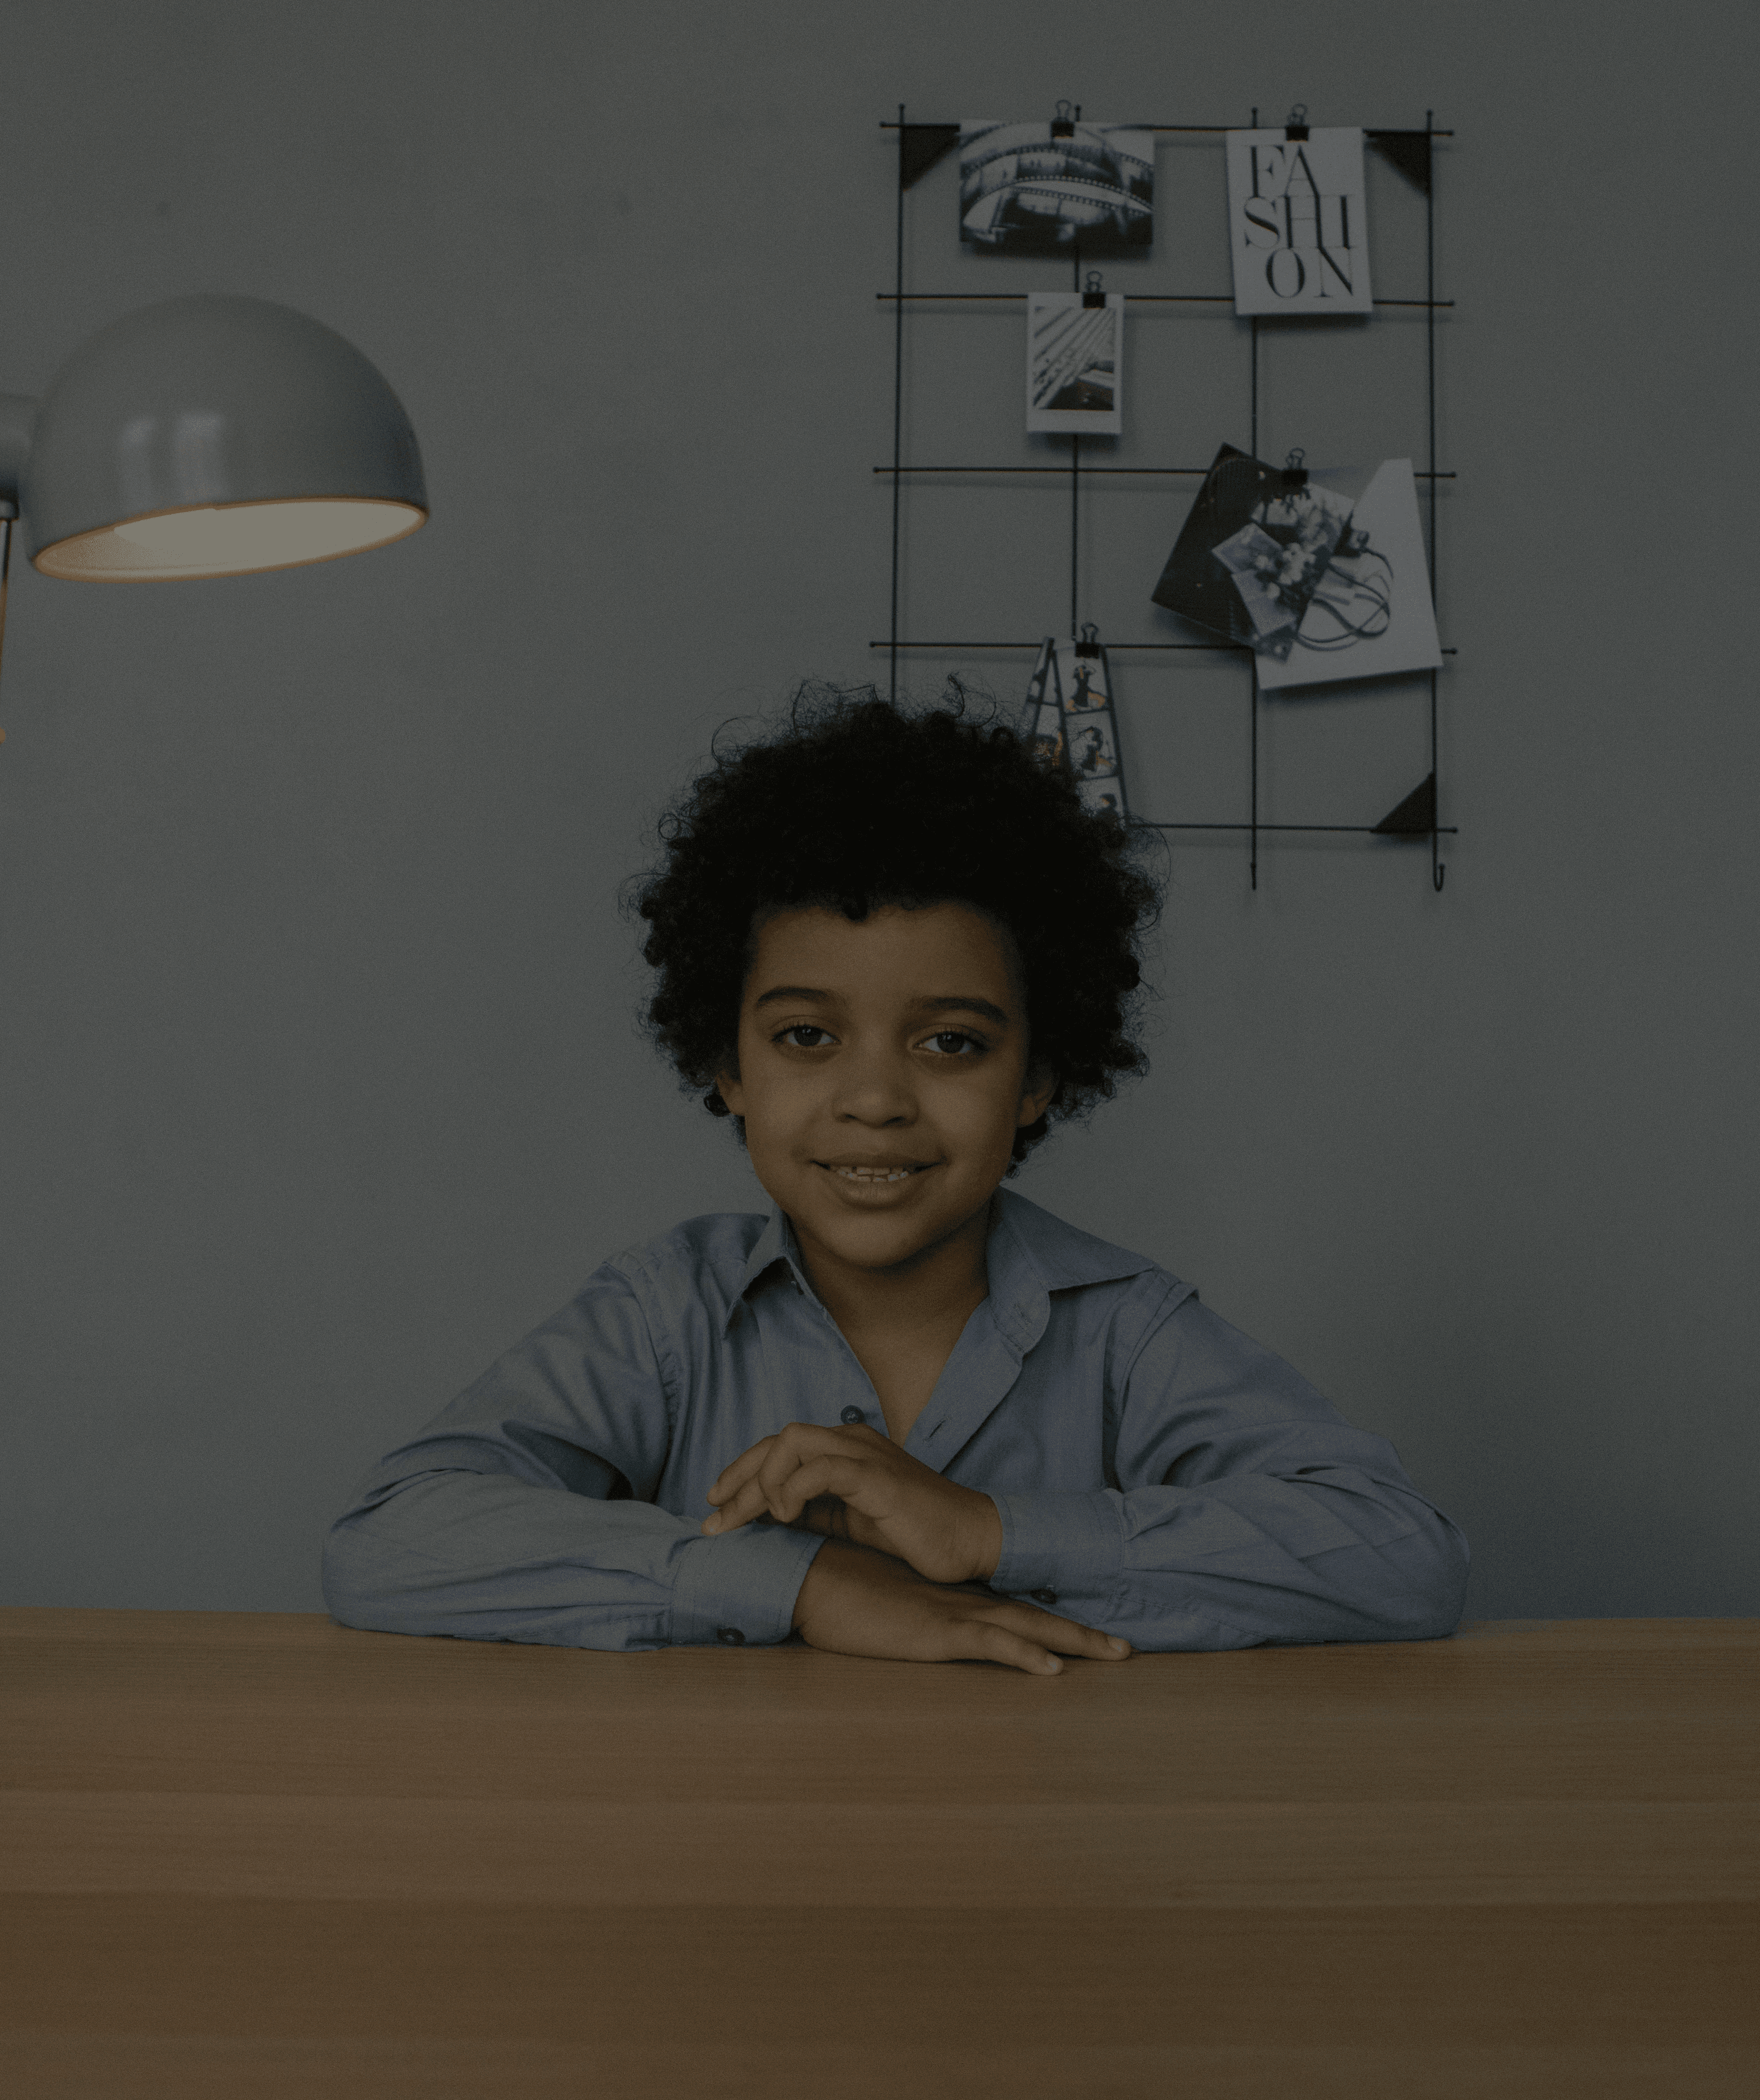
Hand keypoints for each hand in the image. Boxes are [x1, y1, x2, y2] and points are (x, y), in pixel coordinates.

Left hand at [702, 1421, 1002, 1584]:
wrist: (971, 1539)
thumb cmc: (914, 1532)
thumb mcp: (850, 1521)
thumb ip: (812, 1510)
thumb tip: (765, 1516)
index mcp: (845, 1448)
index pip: (779, 1447)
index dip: (741, 1472)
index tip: (716, 1506)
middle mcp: (851, 1440)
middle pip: (777, 1440)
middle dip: (738, 1476)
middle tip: (714, 1516)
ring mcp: (864, 1454)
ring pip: (790, 1443)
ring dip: (760, 1481)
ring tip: (752, 1518)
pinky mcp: (876, 1477)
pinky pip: (819, 1468)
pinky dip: (792, 1488)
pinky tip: (787, 1516)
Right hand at [790, 1538, 1129, 1676]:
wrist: (807, 1575)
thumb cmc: (836, 1591)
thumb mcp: (881, 1608)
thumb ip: (901, 1614)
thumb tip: (911, 1626)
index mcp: (950, 1601)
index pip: (1012, 1610)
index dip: (1051, 1622)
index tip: (1090, 1635)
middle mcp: (960, 1605)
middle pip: (1033, 1618)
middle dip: (1081, 1635)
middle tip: (1127, 1649)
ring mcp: (951, 1617)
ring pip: (1026, 1630)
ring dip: (1074, 1642)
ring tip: (1117, 1653)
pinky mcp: (933, 1632)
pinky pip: (990, 1646)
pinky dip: (1024, 1657)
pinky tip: (1053, 1671)